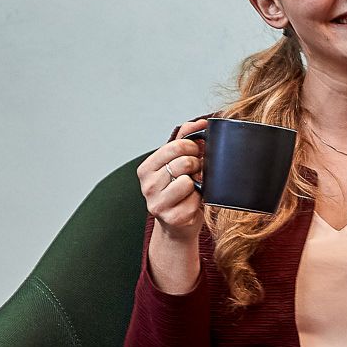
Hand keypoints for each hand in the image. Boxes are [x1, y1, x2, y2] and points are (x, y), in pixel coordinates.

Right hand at [137, 119, 208, 237]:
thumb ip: (185, 140)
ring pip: (188, 182)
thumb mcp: (177, 163)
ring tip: (193, 189)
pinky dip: (199, 201)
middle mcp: (147, 186)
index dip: (192, 147)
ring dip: (197, 185)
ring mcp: (158, 203)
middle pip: (184, 163)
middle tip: (195, 173)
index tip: (195, 153)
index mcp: (146, 169)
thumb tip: (199, 122)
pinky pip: (195, 200)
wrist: (177, 225)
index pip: (175, 146)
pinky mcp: (172, 218)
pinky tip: (192, 203)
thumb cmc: (178, 191)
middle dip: (196, 166)